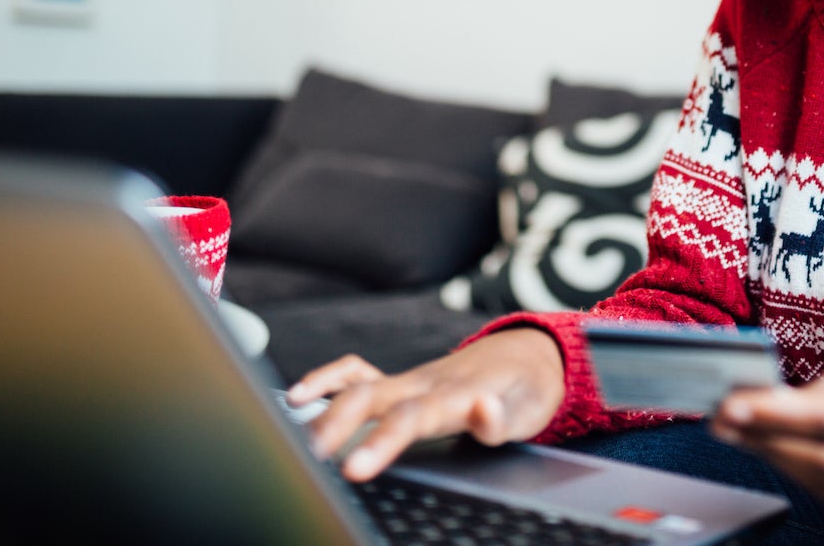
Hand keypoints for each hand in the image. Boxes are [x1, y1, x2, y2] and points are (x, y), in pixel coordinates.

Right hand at [287, 328, 565, 481]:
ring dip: (324, 411)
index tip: (353, 468)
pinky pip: (358, 372)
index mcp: (453, 395)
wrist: (526, 354)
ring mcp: (408, 379)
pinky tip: (298, 397)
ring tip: (295, 442)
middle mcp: (423, 383)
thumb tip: (480, 410)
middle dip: (336, 427)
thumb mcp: (528, 411)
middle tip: (309, 459)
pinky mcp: (401, 381)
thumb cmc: (525, 389)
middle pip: (372, 399)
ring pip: (358, 388)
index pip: (411, 418)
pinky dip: (328, 379)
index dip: (381, 441)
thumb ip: (502, 418)